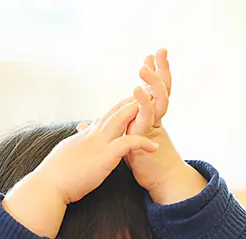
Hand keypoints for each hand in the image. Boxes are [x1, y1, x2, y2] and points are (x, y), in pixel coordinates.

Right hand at [2, 100, 157, 237]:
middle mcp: (91, 136)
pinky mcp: (104, 157)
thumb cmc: (53, 177)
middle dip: (128, 102)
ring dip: (136, 111)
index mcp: (83, 137)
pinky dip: (141, 142)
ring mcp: (98, 145)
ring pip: (119, 121)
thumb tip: (73, 149)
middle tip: (144, 92)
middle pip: (112, 113)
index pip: (101, 119)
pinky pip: (127, 144)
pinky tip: (154, 146)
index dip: (115, 110)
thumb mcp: (65, 157)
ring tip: (152, 105)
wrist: (48, 186)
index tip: (126, 103)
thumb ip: (74, 150)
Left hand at [78, 49, 204, 203]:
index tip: (149, 56)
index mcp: (145, 117)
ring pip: (158, 98)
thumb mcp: (114, 144)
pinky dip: (144, 102)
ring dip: (154, 80)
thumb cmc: (143, 163)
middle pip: (159, 88)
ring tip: (149, 64)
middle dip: (161, 69)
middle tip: (162, 50)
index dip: (149, 74)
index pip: (149, 89)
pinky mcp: (150, 135)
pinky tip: (138, 90)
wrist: (159, 180)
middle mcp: (153, 118)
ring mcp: (153, 126)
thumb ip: (100, 131)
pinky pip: (149, 115)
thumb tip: (83, 126)